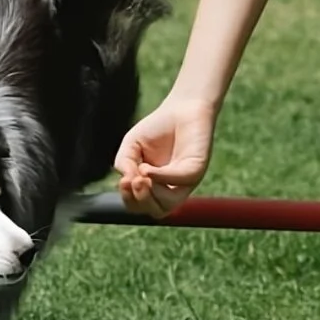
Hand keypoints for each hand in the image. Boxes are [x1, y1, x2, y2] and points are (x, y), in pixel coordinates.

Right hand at [114, 97, 215, 217]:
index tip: (122, 181)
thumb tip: (128, 181)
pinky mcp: (196, 169)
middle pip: (155, 211)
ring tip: (139, 177)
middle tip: (132, 182)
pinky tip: (147, 169)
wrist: (181, 107)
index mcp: (155, 186)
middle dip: (138, 201)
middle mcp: (172, 188)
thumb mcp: (131, 146)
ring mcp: (185, 181)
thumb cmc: (157, 128)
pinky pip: (180, 181)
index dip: (128, 199)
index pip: (140, 206)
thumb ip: (123, 163)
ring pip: (168, 205)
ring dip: (149, 195)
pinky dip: (161, 178)